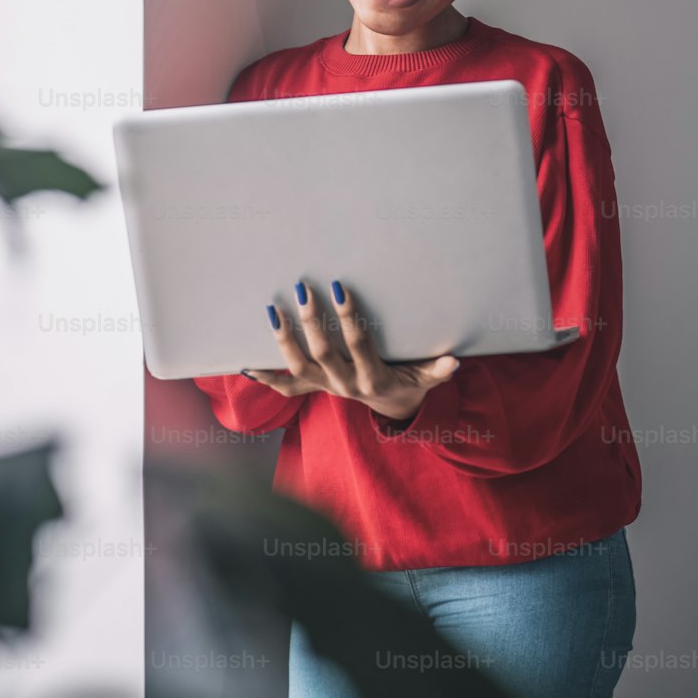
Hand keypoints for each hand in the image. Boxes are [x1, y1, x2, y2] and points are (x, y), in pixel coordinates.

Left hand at [241, 279, 459, 422]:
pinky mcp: (314, 388)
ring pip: (298, 367)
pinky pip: (285, 387)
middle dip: (310, 322)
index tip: (341, 289)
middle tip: (303, 289)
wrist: (391, 409)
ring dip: (283, 340)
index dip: (349, 319)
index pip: (358, 344)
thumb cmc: (408, 385)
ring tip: (272, 310)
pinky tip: (245, 364)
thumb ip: (436, 370)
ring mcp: (325, 387)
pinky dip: (266, 377)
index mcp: (371, 377)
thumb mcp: (424, 379)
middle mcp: (344, 385)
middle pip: (321, 353)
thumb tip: (453, 361)